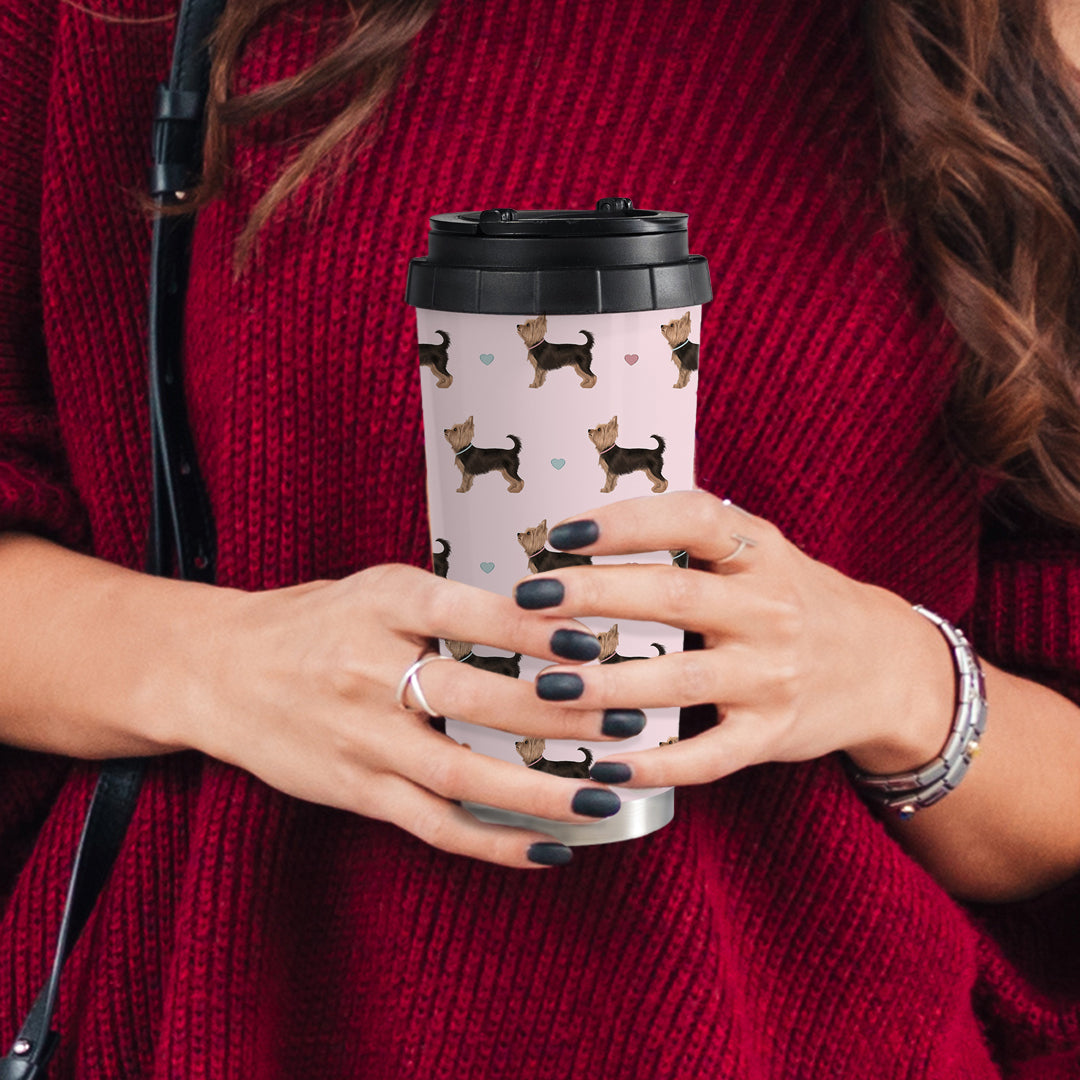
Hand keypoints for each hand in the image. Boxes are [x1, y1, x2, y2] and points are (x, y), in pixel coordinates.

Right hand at [171, 564, 631, 867]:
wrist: (221, 671)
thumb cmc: (317, 622)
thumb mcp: (379, 589)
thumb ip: (453, 605)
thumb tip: (554, 619)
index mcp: (382, 605)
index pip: (468, 614)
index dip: (534, 629)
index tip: (595, 639)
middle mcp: (369, 671)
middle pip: (473, 698)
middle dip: (558, 713)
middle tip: (629, 719)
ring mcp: (360, 739)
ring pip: (460, 774)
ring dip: (539, 790)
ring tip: (605, 794)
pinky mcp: (355, 791)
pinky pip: (432, 825)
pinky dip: (492, 843)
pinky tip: (549, 848)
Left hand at [511, 491, 955, 788]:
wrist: (883, 666)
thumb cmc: (793, 598)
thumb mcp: (758, 551)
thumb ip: (692, 539)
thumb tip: (583, 530)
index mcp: (758, 551)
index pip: (690, 522)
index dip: (624, 524)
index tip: (561, 534)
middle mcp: (768, 609)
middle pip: (671, 598)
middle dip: (592, 596)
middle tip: (527, 599)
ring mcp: (772, 675)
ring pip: (681, 679)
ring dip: (607, 683)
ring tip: (544, 683)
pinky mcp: (771, 734)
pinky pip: (707, 755)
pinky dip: (654, 764)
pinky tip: (601, 767)